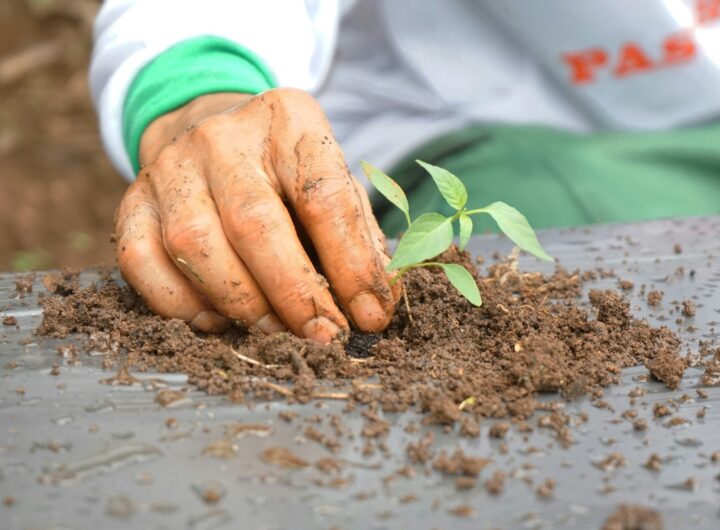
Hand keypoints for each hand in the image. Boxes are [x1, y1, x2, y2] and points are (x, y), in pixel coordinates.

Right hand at [114, 88, 398, 341]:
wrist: (208, 133)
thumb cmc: (285, 173)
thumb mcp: (332, 184)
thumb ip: (358, 238)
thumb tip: (377, 306)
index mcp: (289, 121)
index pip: (324, 197)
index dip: (352, 266)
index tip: (369, 317)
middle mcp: (221, 137)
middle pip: (254, 224)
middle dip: (294, 295)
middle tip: (323, 337)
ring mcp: (169, 167)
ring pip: (195, 247)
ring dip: (242, 304)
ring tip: (275, 329)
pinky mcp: (131, 201)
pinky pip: (142, 263)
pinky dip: (182, 307)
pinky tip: (218, 320)